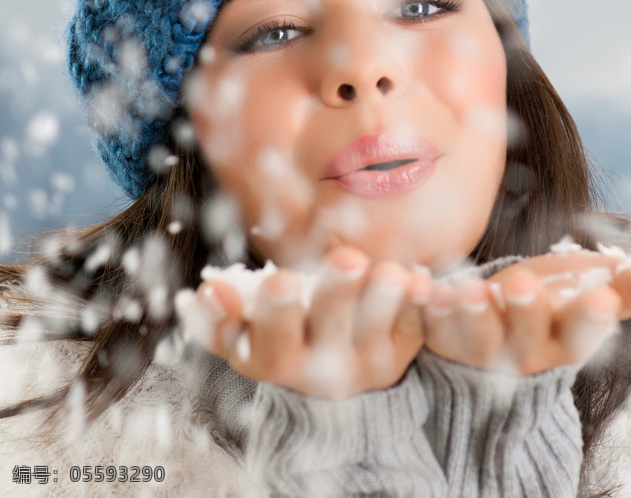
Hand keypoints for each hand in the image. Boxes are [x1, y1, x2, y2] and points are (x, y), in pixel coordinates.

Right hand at [186, 247, 431, 398]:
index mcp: (273, 360)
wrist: (334, 369)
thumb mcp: (246, 331)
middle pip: (329, 334)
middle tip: (347, 260)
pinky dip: (418, 302)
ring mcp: (366, 362)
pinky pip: (414, 324)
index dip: (274, 314)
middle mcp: (320, 370)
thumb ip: (224, 313)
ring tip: (391, 273)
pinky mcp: (404, 349)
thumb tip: (207, 290)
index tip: (280, 279)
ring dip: (384, 301)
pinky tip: (423, 280)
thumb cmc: (280, 333)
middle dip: (336, 296)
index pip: (269, 343)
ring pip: (376, 332)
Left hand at [422, 250, 630, 375]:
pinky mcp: (437, 334)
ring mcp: (477, 346)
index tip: (603, 297)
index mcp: (565, 340)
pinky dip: (419, 305)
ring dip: (468, 314)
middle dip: (525, 313)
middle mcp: (522, 352)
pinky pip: (425, 324)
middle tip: (523, 283)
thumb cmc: (558, 297)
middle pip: (524, 340)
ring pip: (472, 337)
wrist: (500, 314)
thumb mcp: (596, 286)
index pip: (582, 337)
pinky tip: (416, 283)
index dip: (590, 320)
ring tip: (467, 289)